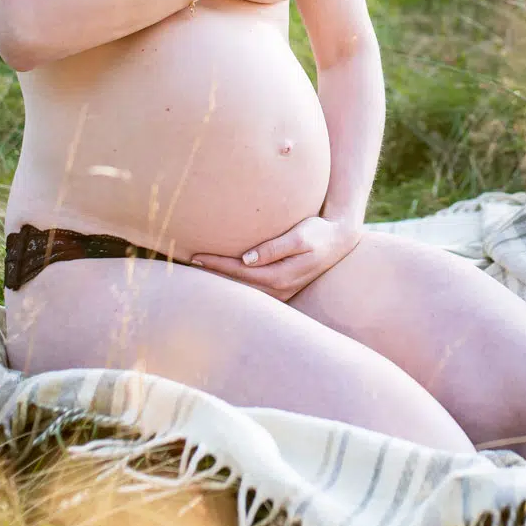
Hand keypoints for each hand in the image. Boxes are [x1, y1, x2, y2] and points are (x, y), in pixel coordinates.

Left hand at [189, 215, 360, 301]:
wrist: (340, 239)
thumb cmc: (319, 233)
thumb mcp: (300, 236)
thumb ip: (274, 247)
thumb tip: (247, 259)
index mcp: (280, 277)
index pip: (239, 272)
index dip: (216, 264)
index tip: (194, 256)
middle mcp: (278, 290)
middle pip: (237, 286)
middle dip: (212, 277)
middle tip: (186, 268)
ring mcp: (280, 292)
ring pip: (243, 291)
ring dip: (221, 283)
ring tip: (197, 274)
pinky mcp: (280, 288)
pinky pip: (251, 289)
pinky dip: (234, 283)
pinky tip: (220, 276)